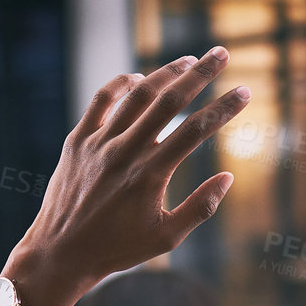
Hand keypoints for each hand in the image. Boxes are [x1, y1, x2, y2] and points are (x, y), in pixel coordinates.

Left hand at [4, 48, 250, 305]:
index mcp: (151, 175)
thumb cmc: (117, 249)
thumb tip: (227, 176)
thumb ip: (200, 207)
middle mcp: (126, 152)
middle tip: (221, 53)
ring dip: (165, 73)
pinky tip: (138, 77)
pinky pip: (101, 101)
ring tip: (187, 60)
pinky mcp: (78, 141)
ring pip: (137, 95)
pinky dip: (120, 84)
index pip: (196, 130)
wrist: (60, 253)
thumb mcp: (166, 238)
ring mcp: (99, 143)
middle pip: (169, 101)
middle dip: (199, 73)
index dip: (224, 108)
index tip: (244, 91)